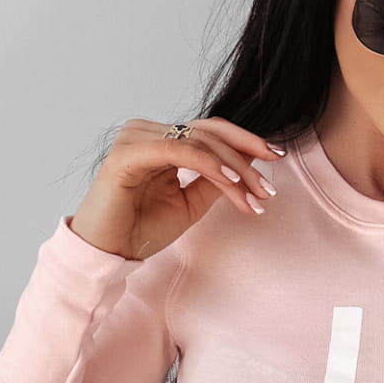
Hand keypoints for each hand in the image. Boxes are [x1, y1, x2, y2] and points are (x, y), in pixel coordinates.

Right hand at [69, 116, 283, 260]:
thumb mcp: (190, 204)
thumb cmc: (140, 230)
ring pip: (198, 141)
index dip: (244, 140)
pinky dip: (208, 165)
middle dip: (245, 157)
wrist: (107, 253)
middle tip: (269, 187)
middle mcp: (147, 131)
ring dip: (232, 169)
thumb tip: (250, 162)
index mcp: (160, 139)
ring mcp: (135, 138)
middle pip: (208, 131)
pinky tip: (230, 184)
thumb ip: (215, 181)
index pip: (209, 130)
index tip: (277, 156)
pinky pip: (177, 150)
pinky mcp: (127, 154)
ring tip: (254, 195)